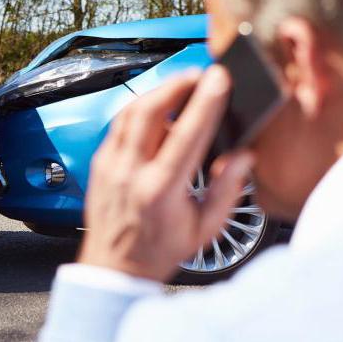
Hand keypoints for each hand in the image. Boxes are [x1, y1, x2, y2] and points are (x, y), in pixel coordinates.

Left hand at [79, 65, 254, 281]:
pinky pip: (118, 124)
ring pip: (129, 112)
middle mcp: (130, 173)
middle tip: (199, 74)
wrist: (113, 267)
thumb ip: (227, 190)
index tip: (219, 79)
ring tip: (180, 84)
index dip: (205, 102)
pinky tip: (156, 107)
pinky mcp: (99, 163)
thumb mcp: (204, 229)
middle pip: (150, 111)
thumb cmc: (158, 250)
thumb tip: (243, 156)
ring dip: (157, 91)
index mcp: (160, 191)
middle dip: (177, 84)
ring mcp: (110, 166)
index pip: (186, 135)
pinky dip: (139, 109)